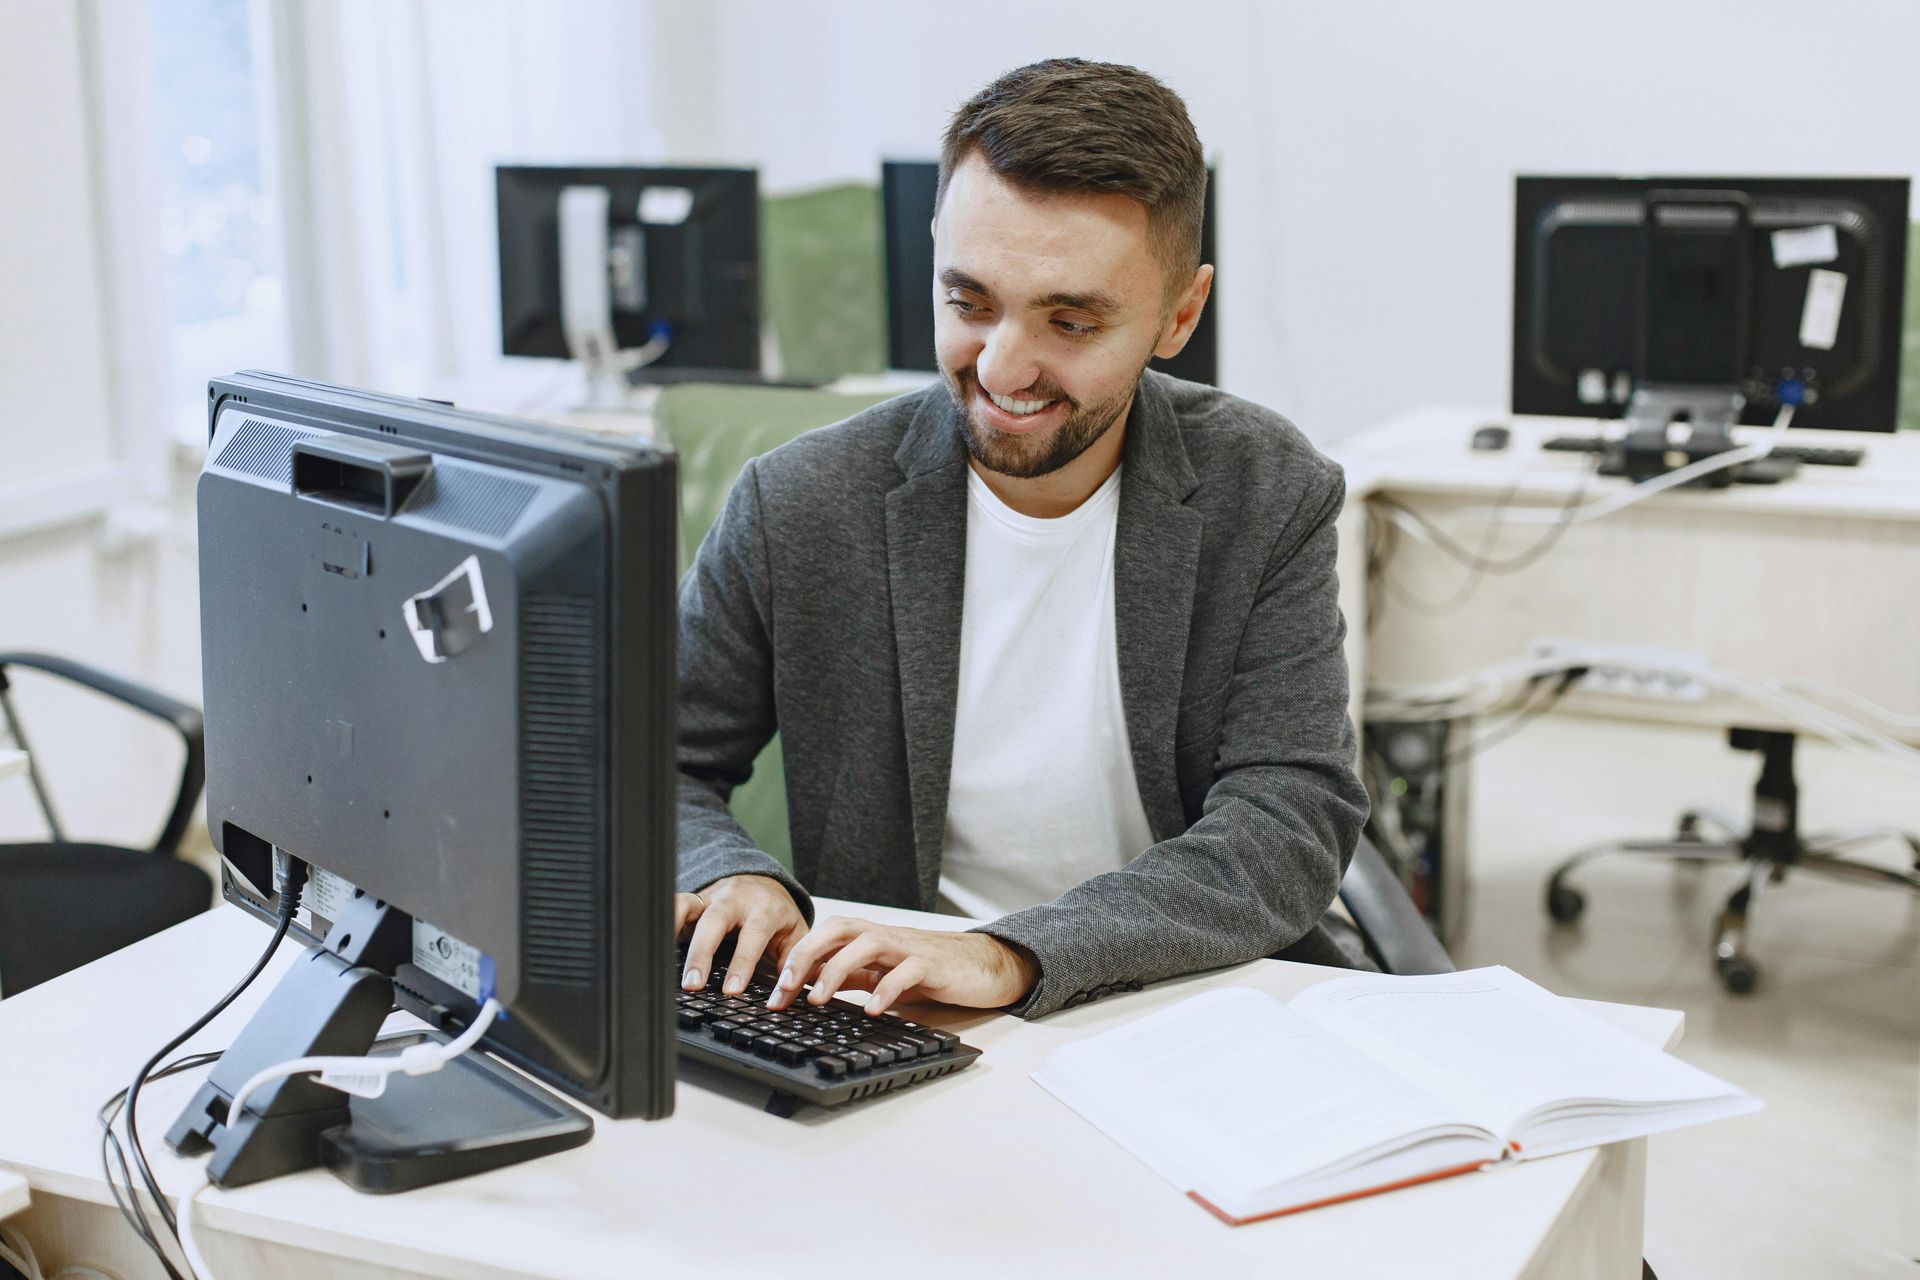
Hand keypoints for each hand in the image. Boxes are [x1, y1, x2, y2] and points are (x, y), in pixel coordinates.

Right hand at [677, 875, 807, 996]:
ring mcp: (711, 897)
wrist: (764, 884)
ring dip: (675, 934)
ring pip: (689, 909)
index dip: (743, 962)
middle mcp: (736, 900)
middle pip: (716, 921)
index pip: (754, 935)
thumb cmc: (778, 916)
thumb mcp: (795, 936)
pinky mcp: (694, 900)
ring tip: (664, 966)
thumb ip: (794, 965)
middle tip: (693, 986)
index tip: (732, 990)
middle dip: (703, 954)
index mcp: (765, 908)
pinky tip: (655, 945)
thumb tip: (790, 998)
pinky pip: (675, 904)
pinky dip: (664, 921)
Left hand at [765, 916, 1039, 1015]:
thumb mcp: (882, 973)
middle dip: (807, 955)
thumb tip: (810, 988)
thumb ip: (851, 976)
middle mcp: (886, 937)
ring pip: (867, 943)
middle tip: (785, 989)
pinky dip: (886, 988)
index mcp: (871, 939)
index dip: (797, 959)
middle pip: (839, 929)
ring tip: (818, 999)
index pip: (825, 937)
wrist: (983, 965)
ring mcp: (910, 948)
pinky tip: (871, 1009)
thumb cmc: (932, 969)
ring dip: (837, 969)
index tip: (775, 992)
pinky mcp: (934, 964)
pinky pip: (907, 970)